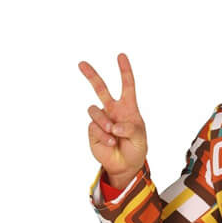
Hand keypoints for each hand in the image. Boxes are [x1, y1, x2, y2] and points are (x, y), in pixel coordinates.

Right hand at [80, 54, 147, 182]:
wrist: (126, 165)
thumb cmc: (136, 148)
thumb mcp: (140, 137)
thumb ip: (130, 128)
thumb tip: (114, 126)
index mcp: (127, 107)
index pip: (127, 85)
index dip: (124, 71)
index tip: (121, 56)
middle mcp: (112, 110)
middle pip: (100, 88)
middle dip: (91, 75)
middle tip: (81, 64)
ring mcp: (101, 119)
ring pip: (94, 110)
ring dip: (104, 122)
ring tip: (113, 134)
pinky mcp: (93, 130)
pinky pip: (94, 127)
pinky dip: (104, 136)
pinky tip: (111, 143)